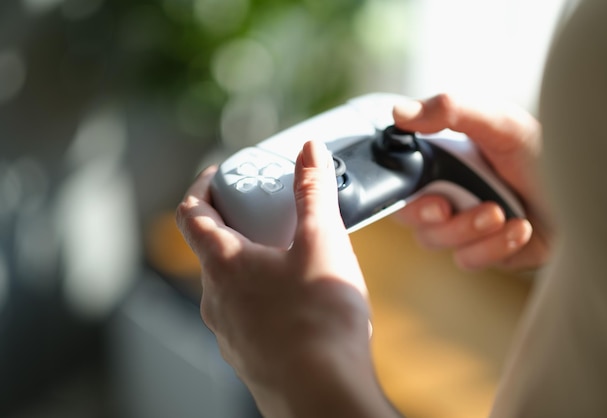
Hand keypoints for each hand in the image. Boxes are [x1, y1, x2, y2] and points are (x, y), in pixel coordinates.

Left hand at [176, 141, 397, 417]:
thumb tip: (309, 152)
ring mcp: (228, 331)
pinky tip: (297, 303)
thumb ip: (313, 192)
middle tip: (265, 213)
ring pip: (229, 284)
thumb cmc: (319, 322)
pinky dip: (261, 295)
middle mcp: (216, 299)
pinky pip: (246, 314)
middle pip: (211, 248)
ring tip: (288, 258)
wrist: (323, 397)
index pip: (192, 213)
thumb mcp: (323, 243)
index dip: (202, 187)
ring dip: (249, 263)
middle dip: (235, 224)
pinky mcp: (247, 355)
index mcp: (225, 265)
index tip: (217, 175)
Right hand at [393, 94, 552, 271]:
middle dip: (433, 217)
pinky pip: (470, 260)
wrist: (592, 192)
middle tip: (447, 208)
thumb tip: (399, 113)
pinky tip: (520, 229)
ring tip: (500, 212)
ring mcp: (468, 226)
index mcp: (445, 165)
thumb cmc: (545, 153)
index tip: (427, 195)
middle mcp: (452, 195)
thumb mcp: (501, 125)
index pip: (404, 185)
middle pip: (414, 220)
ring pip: (439, 243)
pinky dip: (494, 248)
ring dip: (468, 231)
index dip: (404, 197)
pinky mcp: (487, 252)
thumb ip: (451, 113)